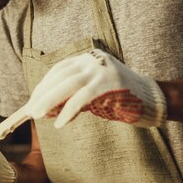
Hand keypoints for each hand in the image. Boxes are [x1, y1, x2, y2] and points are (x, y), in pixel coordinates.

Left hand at [27, 49, 166, 127]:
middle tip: (30, 111)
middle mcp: (92, 60)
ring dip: (49, 101)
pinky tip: (60, 123)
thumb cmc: (120, 97)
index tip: (33, 100)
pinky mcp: (108, 84)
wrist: (152, 98)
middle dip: (42, 94)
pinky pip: (82, 98)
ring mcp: (100, 70)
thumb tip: (46, 107)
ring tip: (37, 115)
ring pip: (67, 85)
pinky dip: (68, 111)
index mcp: (87, 58)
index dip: (44, 85)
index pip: (58, 70)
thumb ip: (73, 95)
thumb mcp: (93, 92)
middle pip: (59, 76)